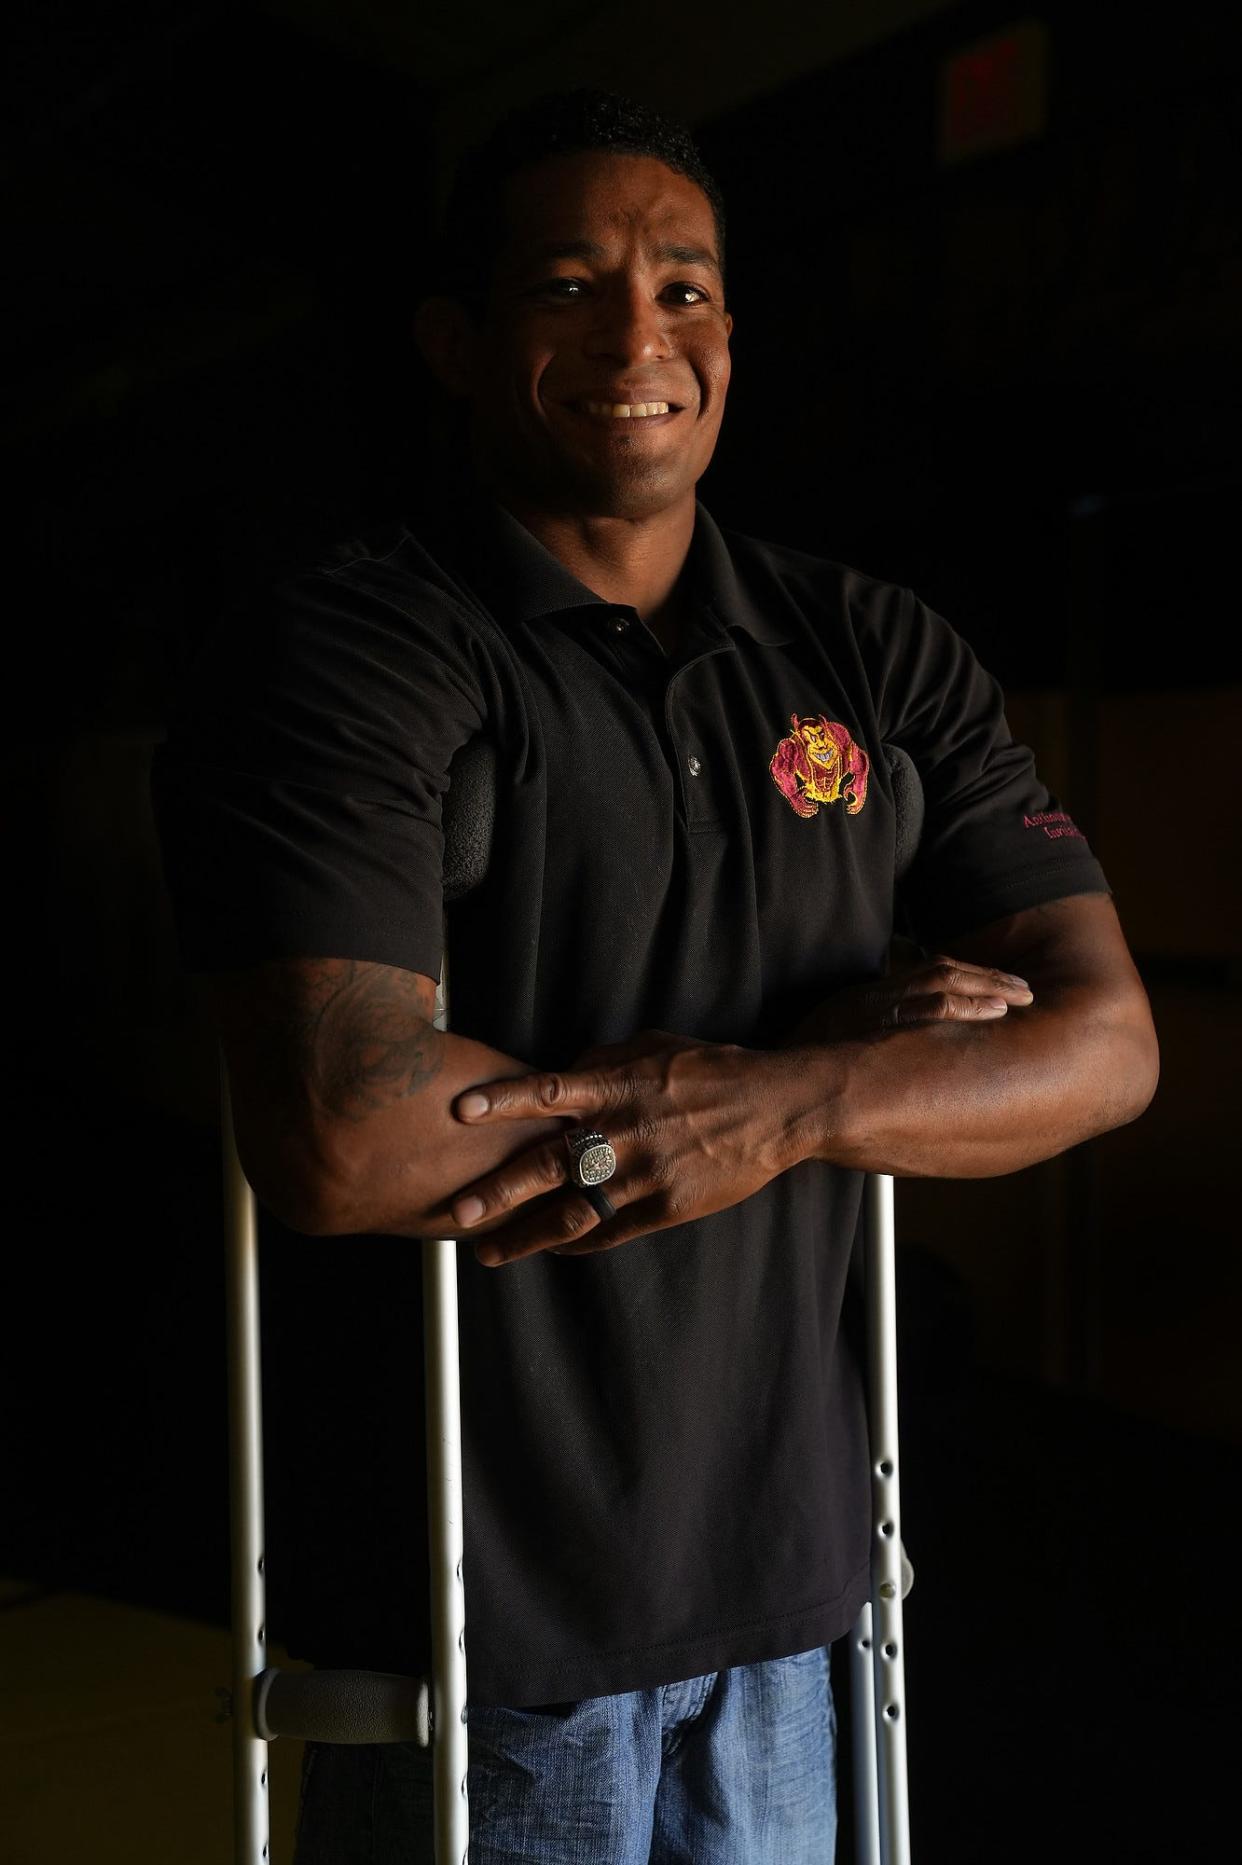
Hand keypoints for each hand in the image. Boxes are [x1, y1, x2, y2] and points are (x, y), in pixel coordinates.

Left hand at [447, 1031, 792, 1266]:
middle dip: (499, 1191)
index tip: (461, 1111)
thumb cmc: (712, 1071)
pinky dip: (575, 1242)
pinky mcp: (668, 1206)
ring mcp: (647, 1173)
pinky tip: (548, 1247)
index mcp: (618, 1086)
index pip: (549, 1091)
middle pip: (550, 1163)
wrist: (777, 1109)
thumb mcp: (655, 1047)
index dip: (503, 1101)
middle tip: (457, 1211)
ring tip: (488, 1253)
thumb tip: (561, 1072)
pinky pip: (611, 1231)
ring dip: (527, 1235)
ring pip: (575, 1211)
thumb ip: (603, 1061)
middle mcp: (626, 1131)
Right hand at [793, 952, 1033, 1045]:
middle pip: (944, 974)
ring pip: (940, 986)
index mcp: (876, 993)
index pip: (933, 972)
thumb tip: (919, 1035)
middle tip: (1026, 990)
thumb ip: (881, 1026)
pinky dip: (961, 1007)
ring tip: (1017, 999)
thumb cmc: (811, 1059)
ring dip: (984, 990)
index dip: (972, 976)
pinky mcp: (877, 1027)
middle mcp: (880, 995)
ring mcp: (879, 1010)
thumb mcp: (846, 1030)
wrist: (780, 1081)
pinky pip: (925, 1011)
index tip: (1003, 986)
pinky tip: (991, 1013)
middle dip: (989, 980)